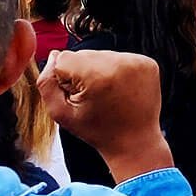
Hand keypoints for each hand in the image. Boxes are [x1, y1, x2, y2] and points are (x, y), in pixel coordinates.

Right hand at [37, 50, 171, 183]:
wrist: (135, 141)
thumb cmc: (97, 130)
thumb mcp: (61, 113)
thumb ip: (47, 83)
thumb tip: (53, 56)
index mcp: (97, 75)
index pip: (64, 58)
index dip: (64, 79)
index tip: (76, 96)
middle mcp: (119, 63)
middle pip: (83, 54)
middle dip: (81, 73)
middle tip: (93, 97)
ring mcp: (137, 61)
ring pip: (101, 55)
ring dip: (98, 71)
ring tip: (107, 94)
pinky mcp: (148, 63)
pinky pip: (120, 57)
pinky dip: (115, 71)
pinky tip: (119, 90)